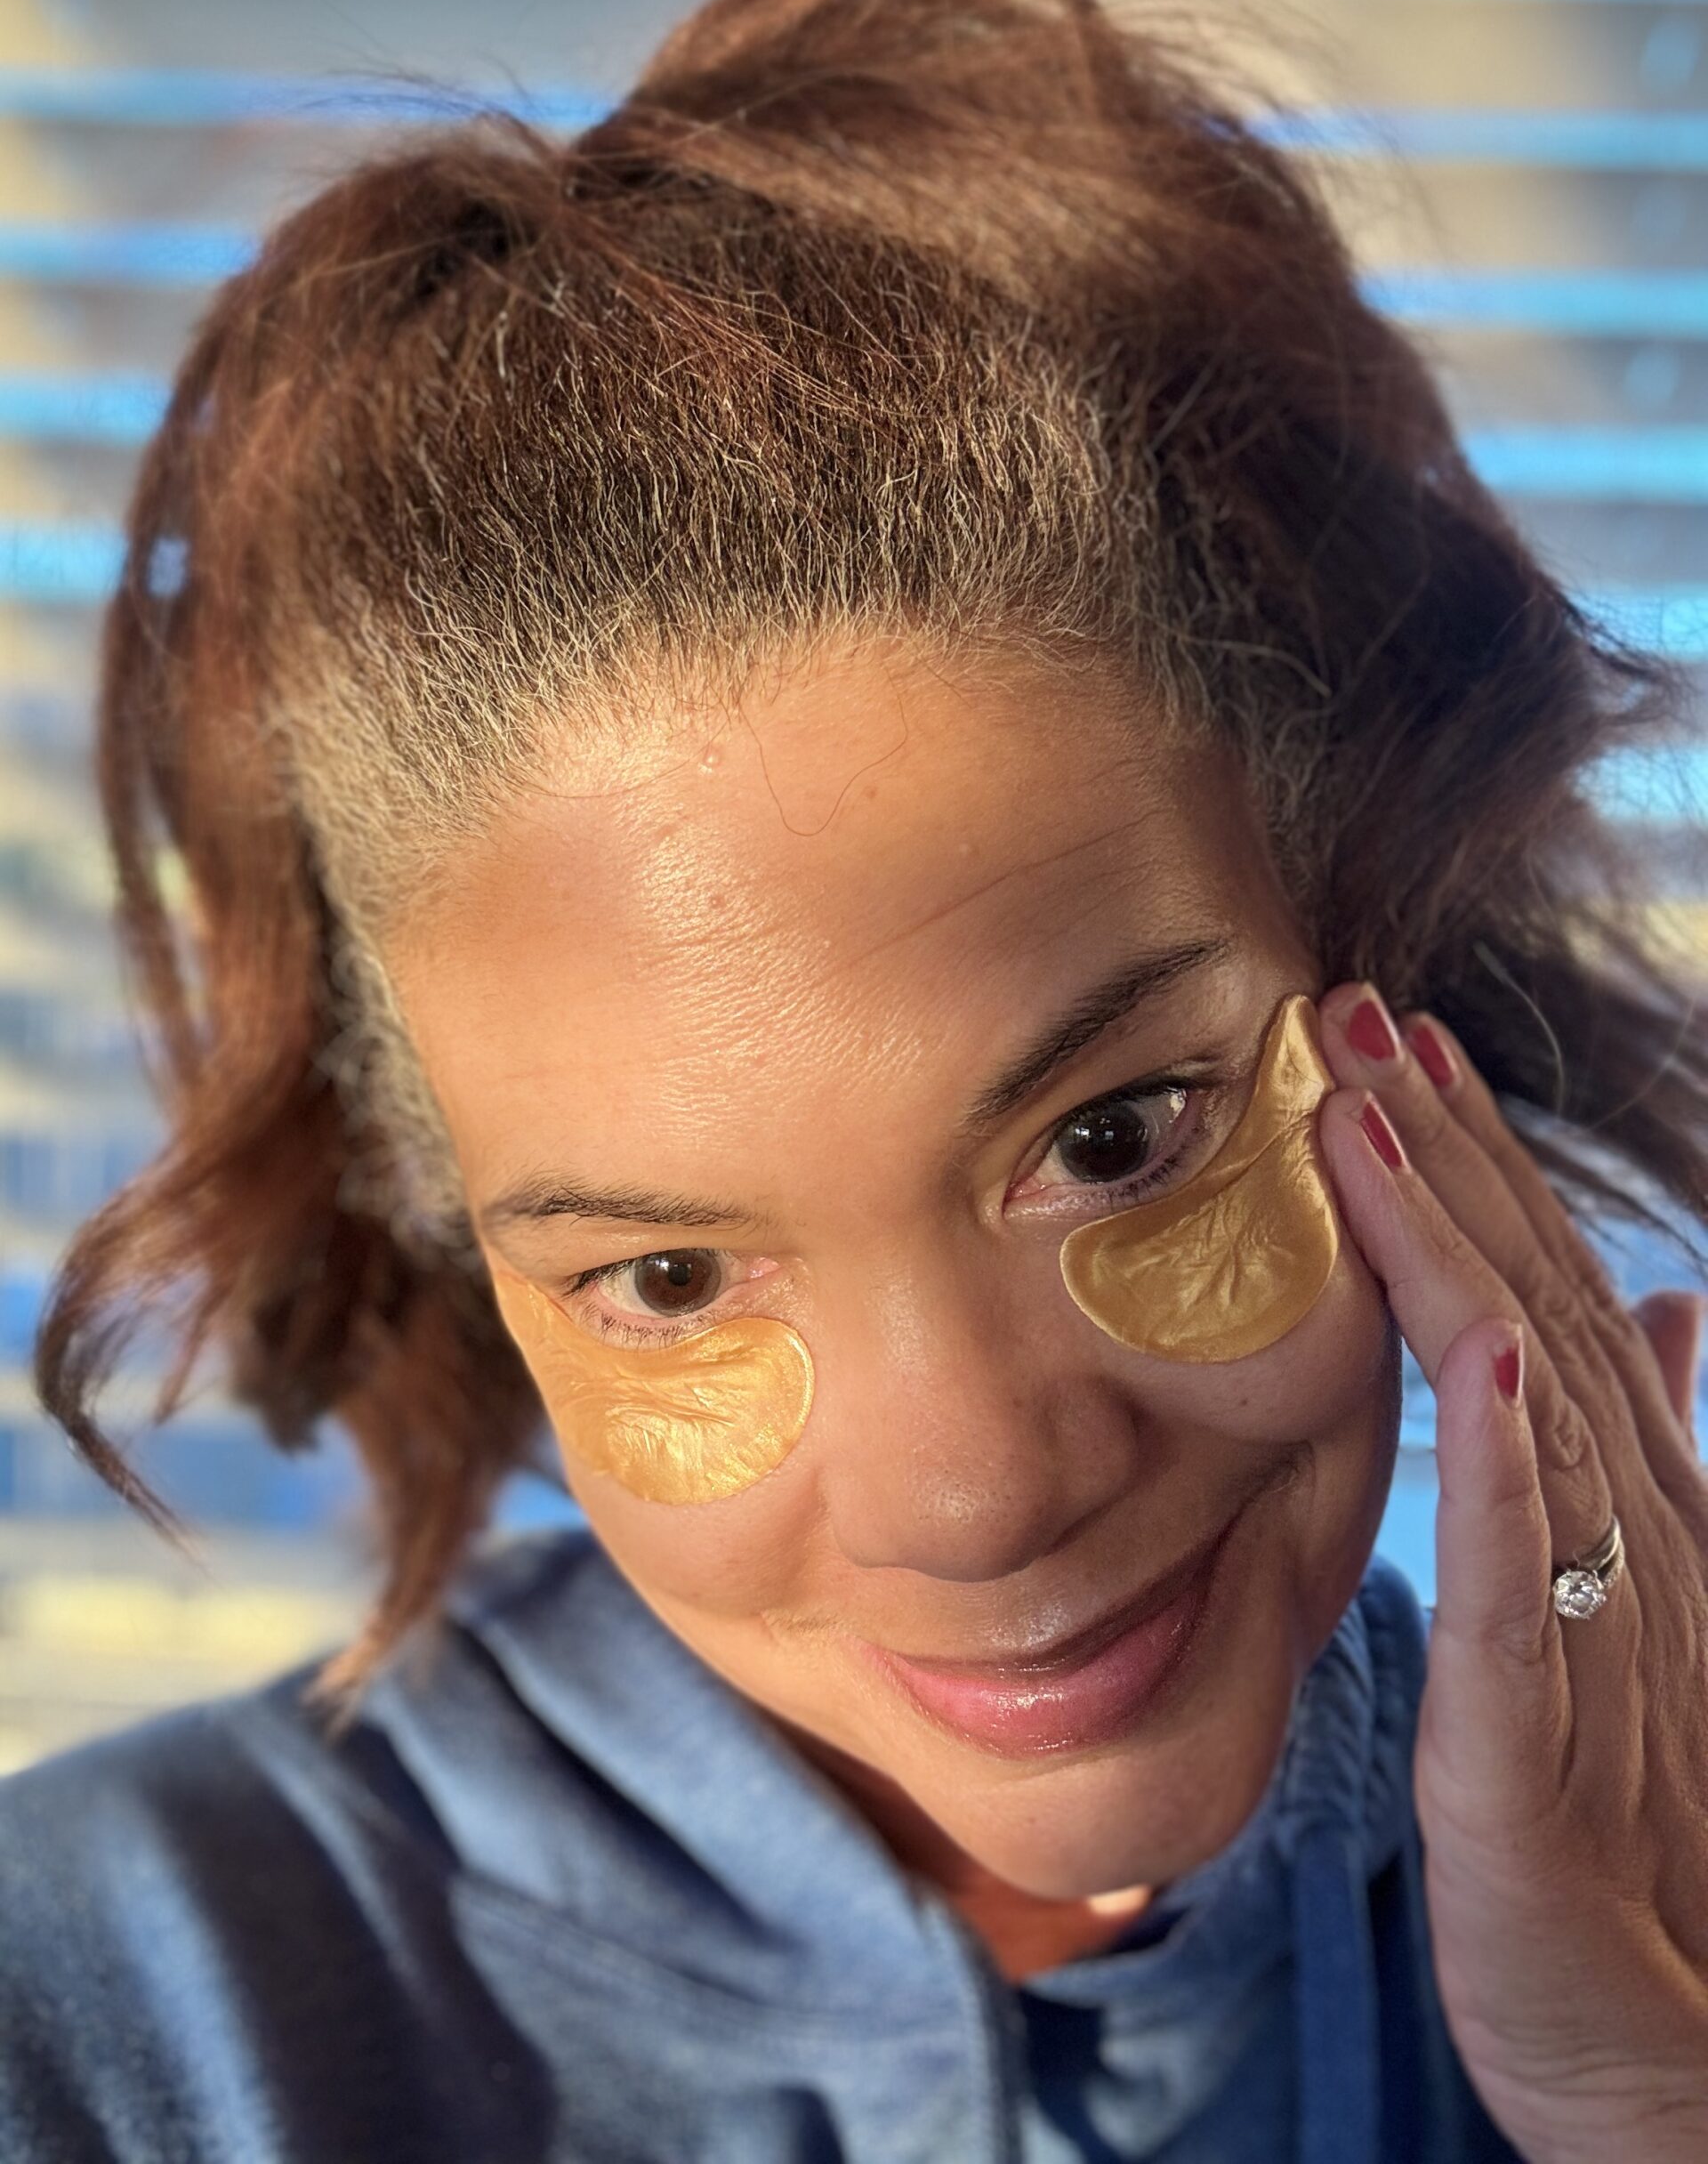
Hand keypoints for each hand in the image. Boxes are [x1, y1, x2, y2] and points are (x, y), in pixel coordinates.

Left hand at [1313, 980, 1707, 2163]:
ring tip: (1380, 1112)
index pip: (1545, 1300)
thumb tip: (1653, 1312)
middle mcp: (1628, 1535)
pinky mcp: (1543, 1732)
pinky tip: (1471, 1347)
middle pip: (1531, 1302)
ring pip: (1524, 1395)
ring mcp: (1597, 1623)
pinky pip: (1524, 1576)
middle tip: (1363, 1013)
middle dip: (1448, 1151)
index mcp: (1629, 1509)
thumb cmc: (1637, 1835)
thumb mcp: (1632, 1618)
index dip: (1480, 1170)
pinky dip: (1504, 1456)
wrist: (1671, 2046)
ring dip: (1451, 1243)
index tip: (1407, 1051)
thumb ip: (1633, 1459)